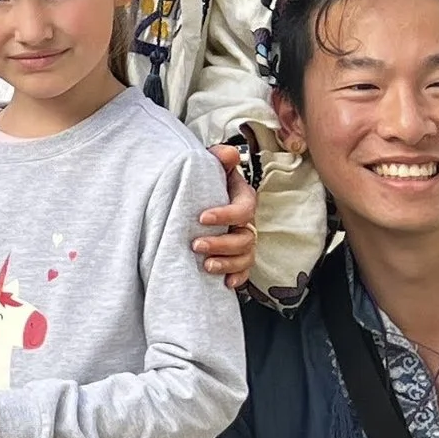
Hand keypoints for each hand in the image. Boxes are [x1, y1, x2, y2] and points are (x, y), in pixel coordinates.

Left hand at [199, 146, 257, 291]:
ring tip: (206, 265)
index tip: (201, 218)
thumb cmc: (201, 179)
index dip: (226, 215)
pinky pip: (244, 270)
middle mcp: (245, 221)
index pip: (244, 208)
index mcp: (242, 198)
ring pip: (245, 256)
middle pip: (245, 237)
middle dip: (221, 244)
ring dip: (227, 263)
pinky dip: (237, 277)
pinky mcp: (235, 256)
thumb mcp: (208, 164)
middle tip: (195, 245)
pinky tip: (225, 283)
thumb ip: (218, 158)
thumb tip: (229, 154)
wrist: (193, 194)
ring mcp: (242, 240)